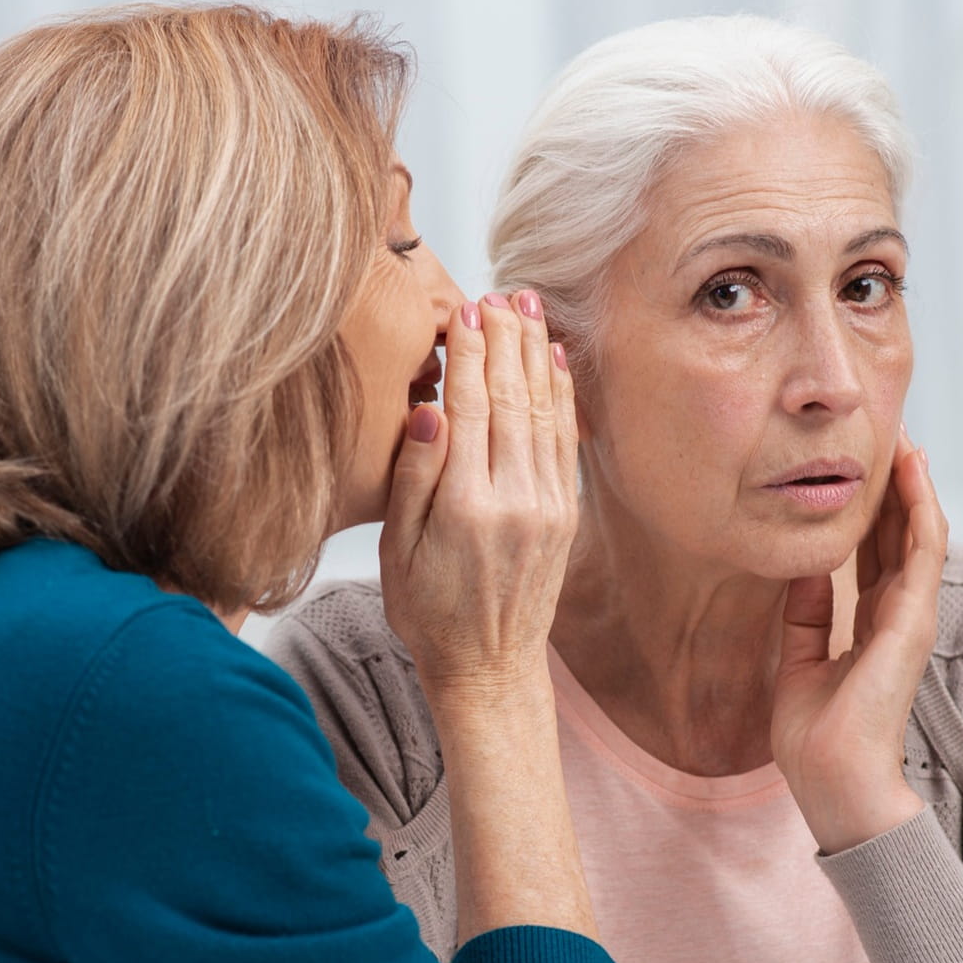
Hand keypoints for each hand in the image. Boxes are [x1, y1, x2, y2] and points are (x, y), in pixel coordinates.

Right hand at [378, 291, 577, 699]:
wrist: (488, 669)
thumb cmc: (428, 611)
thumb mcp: (398, 550)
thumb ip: (414, 476)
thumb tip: (430, 409)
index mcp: (467, 507)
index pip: (470, 408)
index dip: (469, 354)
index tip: (466, 310)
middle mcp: (516, 501)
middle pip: (512, 399)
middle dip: (508, 340)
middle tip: (502, 293)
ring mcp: (548, 507)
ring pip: (544, 412)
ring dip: (537, 356)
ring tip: (530, 308)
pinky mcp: (565, 514)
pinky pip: (564, 440)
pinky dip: (561, 395)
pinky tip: (555, 361)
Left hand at [770, 426, 946, 853]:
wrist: (834, 780)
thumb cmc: (816, 737)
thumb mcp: (800, 660)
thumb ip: (804, 614)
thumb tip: (801, 568)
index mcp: (872, 625)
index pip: (876, 553)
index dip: (873, 508)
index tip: (862, 464)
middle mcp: (897, 615)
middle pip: (900, 535)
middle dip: (896, 485)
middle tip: (888, 431)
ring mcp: (911, 617)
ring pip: (920, 534)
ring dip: (915, 485)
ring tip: (906, 438)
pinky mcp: (914, 621)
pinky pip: (923, 552)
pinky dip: (921, 509)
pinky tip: (914, 473)